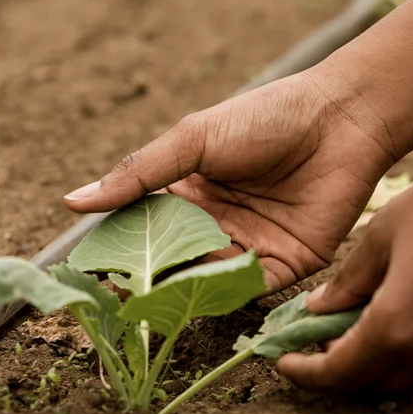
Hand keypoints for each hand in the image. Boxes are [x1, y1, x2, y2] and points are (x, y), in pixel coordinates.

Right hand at [63, 66, 396, 291]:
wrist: (339, 118)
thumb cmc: (265, 117)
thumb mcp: (193, 139)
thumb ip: (139, 174)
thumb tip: (72, 202)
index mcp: (189, 194)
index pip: (144, 230)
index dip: (119, 249)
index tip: (91, 268)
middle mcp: (216, 225)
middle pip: (172, 262)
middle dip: (146, 279)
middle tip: (117, 294)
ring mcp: (250, 245)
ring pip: (206, 280)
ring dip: (182, 289)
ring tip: (154, 296)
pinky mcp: (287, 263)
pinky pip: (250, 288)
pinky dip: (226, 293)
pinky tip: (203, 292)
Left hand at [276, 133, 412, 392]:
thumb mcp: (384, 233)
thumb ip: (348, 282)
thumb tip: (317, 310)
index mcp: (398, 328)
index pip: (338, 374)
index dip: (305, 372)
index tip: (284, 361)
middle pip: (376, 383)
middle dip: (343, 368)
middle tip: (321, 340)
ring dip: (385, 359)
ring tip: (366, 321)